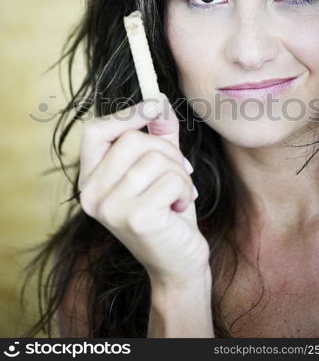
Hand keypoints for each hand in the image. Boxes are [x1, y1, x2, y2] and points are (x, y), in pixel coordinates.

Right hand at [78, 94, 209, 286]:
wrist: (177, 263)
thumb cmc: (167, 213)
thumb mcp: (161, 169)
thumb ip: (159, 135)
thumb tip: (159, 100)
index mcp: (91, 181)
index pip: (94, 131)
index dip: (125, 114)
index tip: (154, 108)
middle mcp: (91, 195)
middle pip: (131, 140)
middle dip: (167, 152)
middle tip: (179, 174)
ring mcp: (109, 208)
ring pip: (154, 159)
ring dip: (179, 174)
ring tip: (178, 195)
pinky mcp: (134, 218)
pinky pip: (170, 180)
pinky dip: (184, 190)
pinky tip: (178, 210)